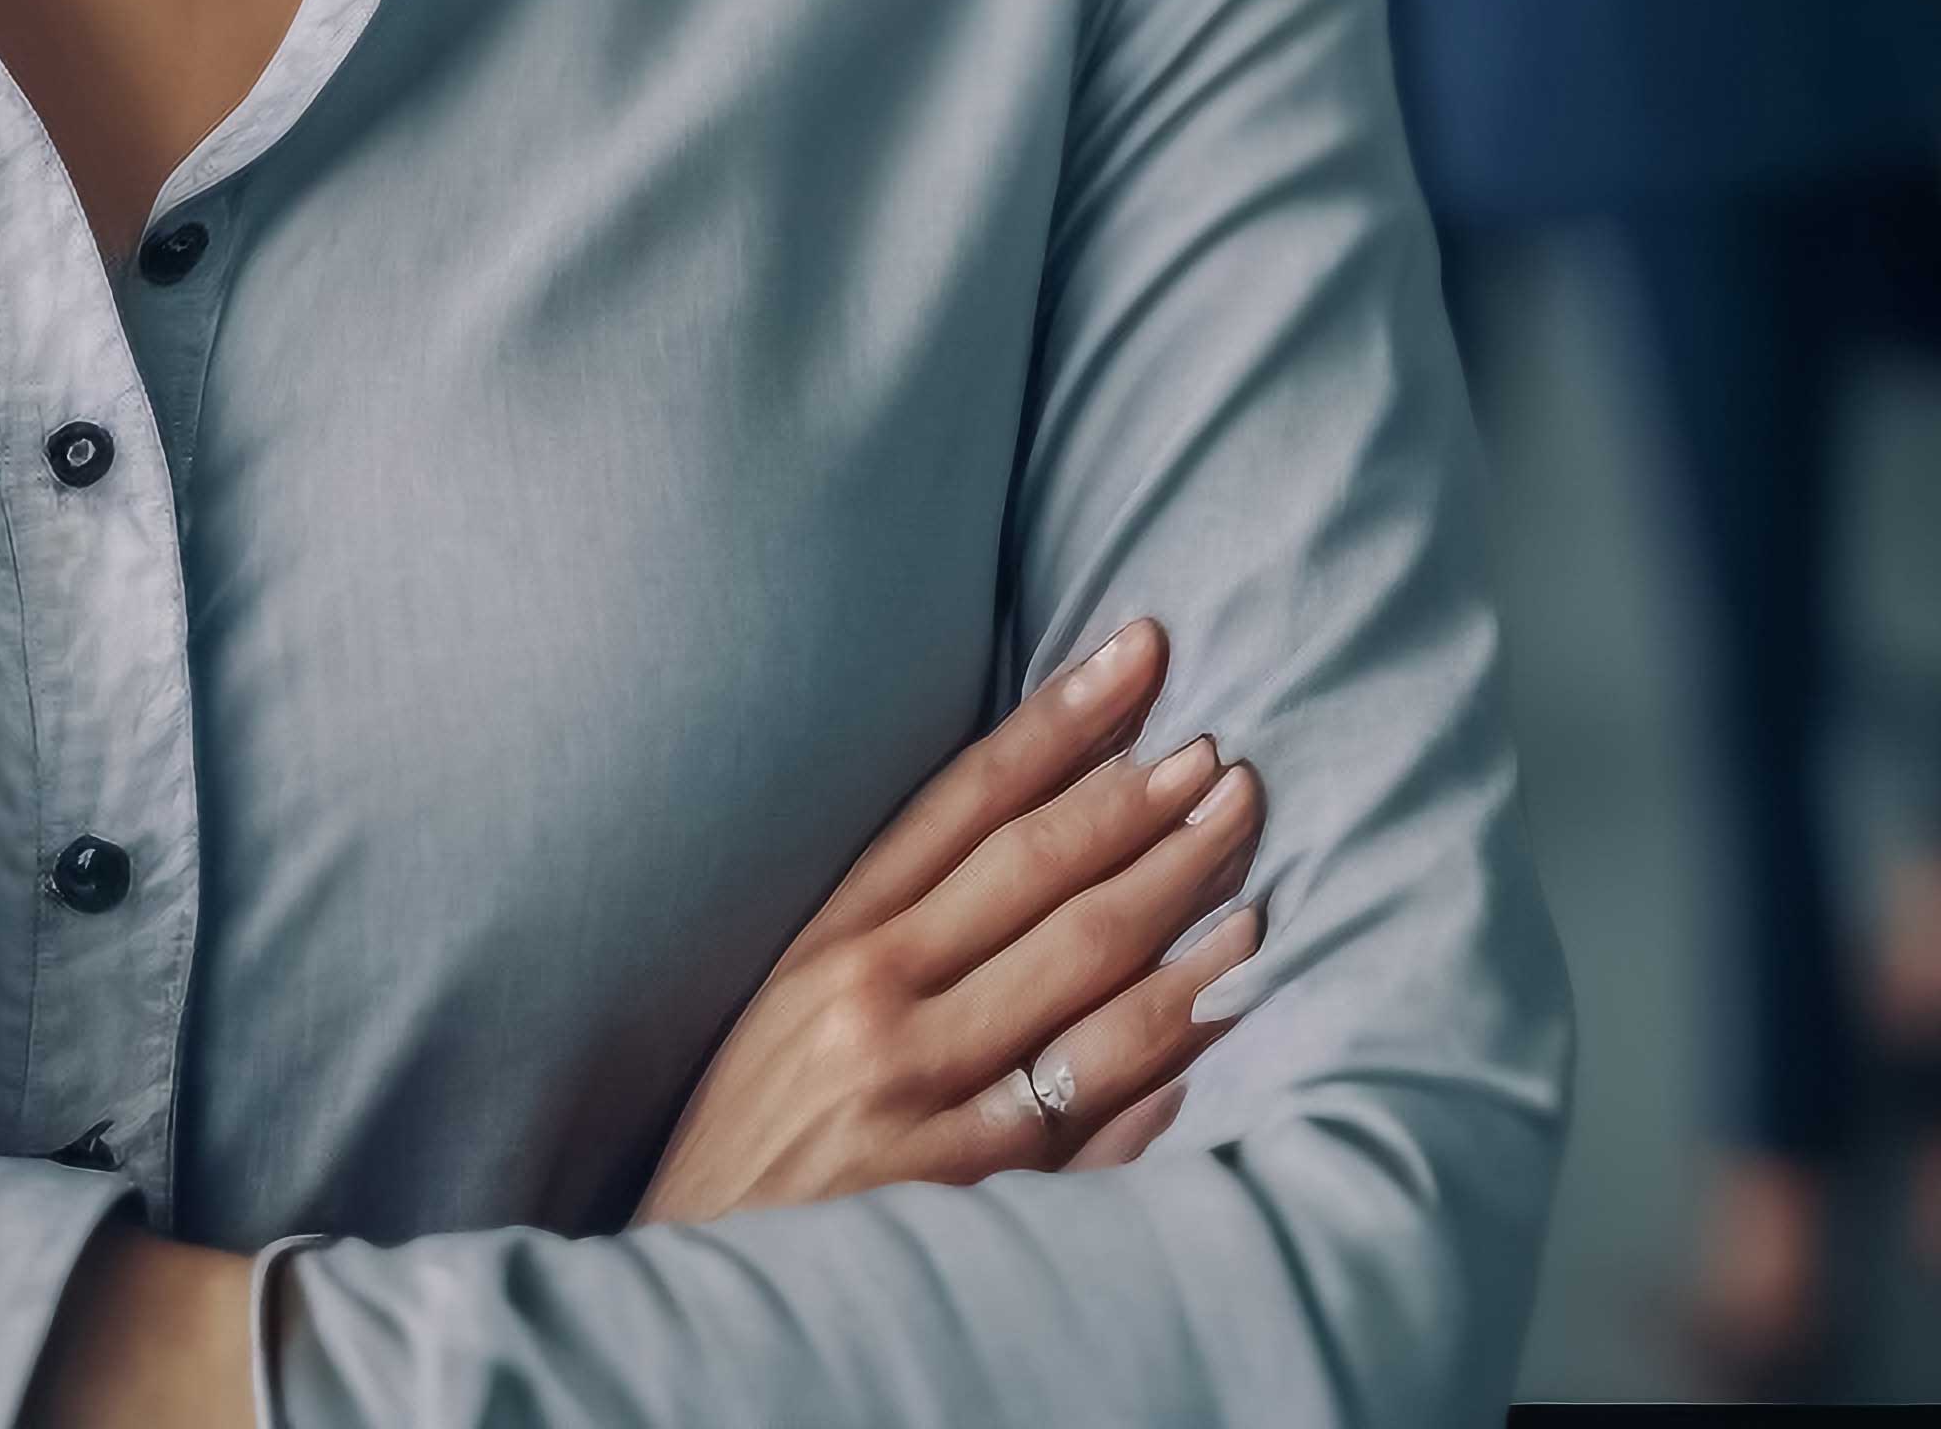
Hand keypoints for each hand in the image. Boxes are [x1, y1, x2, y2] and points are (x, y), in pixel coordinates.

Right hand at [635, 617, 1265, 1224]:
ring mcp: (922, 1096)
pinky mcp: (965, 1187)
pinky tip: (1226, 995)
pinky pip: (1090, 1100)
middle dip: (1140, 803)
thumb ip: (899, 929)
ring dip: (1177, 903)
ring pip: (1080, 976)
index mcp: (827, 943)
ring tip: (1245, 847)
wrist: (695, 1284)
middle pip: (1037, 875)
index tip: (1140, 656)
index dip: (1059, 721)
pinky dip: (1166, 1043)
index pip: (964, 802)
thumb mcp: (789, 1008)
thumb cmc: (753, 1138)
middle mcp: (873, 1004)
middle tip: (1221, 753)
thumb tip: (1041, 839)